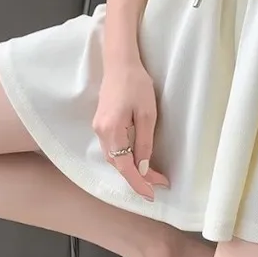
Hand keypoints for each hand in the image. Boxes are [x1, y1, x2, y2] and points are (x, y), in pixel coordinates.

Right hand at [93, 59, 168, 200]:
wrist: (120, 63)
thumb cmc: (136, 84)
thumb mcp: (147, 114)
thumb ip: (144, 142)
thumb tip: (143, 167)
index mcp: (111, 131)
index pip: (124, 167)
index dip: (138, 183)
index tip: (152, 194)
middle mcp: (100, 133)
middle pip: (118, 165)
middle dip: (137, 178)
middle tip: (159, 184)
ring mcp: (98, 128)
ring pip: (114, 158)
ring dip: (131, 170)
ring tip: (151, 177)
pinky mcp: (101, 123)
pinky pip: (112, 149)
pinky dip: (124, 159)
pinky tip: (136, 161)